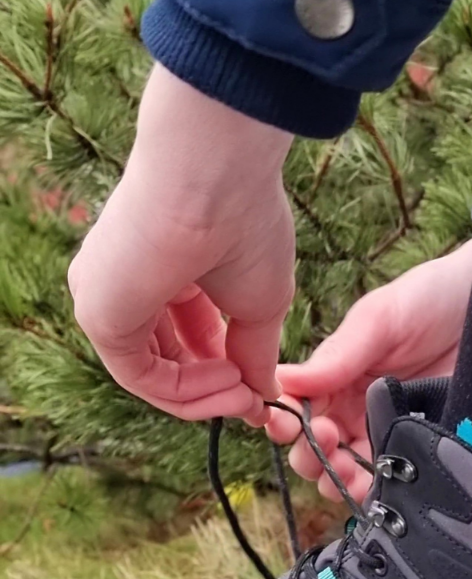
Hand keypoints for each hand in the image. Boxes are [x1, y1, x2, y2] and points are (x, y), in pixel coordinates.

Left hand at [68, 64, 294, 422]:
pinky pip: (140, 376)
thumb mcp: (260, 303)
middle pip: (167, 359)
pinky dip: (185, 391)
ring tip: (246, 393)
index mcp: (162, 268)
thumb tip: (265, 398)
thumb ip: (256, 354)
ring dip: (205, 396)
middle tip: (254, 401)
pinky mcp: (99, 314)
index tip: (259, 392)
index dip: (225, 369)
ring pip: (151, 375)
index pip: (187, 335)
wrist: (217, 177)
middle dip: (215, 388)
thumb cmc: (244, 221)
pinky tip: (229, 380)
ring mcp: (106, 297)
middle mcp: (126, 283)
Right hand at [268, 233, 471, 500]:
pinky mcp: (420, 451)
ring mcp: (387, 433)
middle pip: (315, 450)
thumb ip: (336, 355)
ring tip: (348, 469)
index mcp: (335, 377)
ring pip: (346, 473)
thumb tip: (283, 382)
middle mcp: (354, 410)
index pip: (295, 410)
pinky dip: (377, 493)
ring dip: (338, 480)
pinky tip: (379, 487)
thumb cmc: (432, 300)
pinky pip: (391, 482)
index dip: (286, 423)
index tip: (292, 425)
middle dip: (310, 456)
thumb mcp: (379, 320)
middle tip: (326, 443)